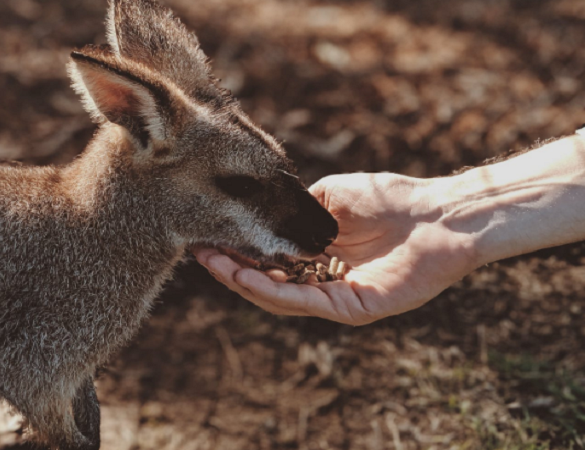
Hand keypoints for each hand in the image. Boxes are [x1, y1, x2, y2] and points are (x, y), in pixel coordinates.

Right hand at [194, 173, 479, 324]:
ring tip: (212, 263)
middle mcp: (323, 280)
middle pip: (267, 282)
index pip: (269, 260)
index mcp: (318, 255)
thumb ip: (296, 208)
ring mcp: (336, 297)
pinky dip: (272, 290)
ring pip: (279, 296)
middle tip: (198, 253)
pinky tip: (246, 275)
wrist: (440, 213)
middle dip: (230, 268)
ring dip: (242, 280)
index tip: (206, 237)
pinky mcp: (352, 308)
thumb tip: (262, 211)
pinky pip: (305, 302)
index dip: (236, 251)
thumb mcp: (330, 196)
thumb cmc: (392, 199)